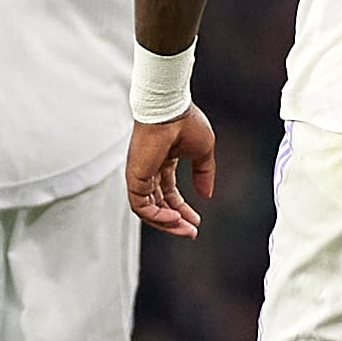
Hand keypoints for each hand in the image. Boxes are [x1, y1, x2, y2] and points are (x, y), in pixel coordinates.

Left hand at [127, 109, 215, 236]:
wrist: (169, 108)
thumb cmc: (185, 121)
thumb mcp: (202, 151)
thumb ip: (204, 174)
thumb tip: (206, 195)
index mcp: (163, 161)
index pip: (169, 193)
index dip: (183, 209)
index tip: (196, 221)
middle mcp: (149, 169)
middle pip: (158, 204)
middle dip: (175, 221)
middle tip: (190, 231)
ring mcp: (140, 174)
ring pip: (148, 209)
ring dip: (167, 222)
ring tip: (184, 228)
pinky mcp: (134, 177)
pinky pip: (141, 205)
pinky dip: (157, 215)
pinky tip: (174, 218)